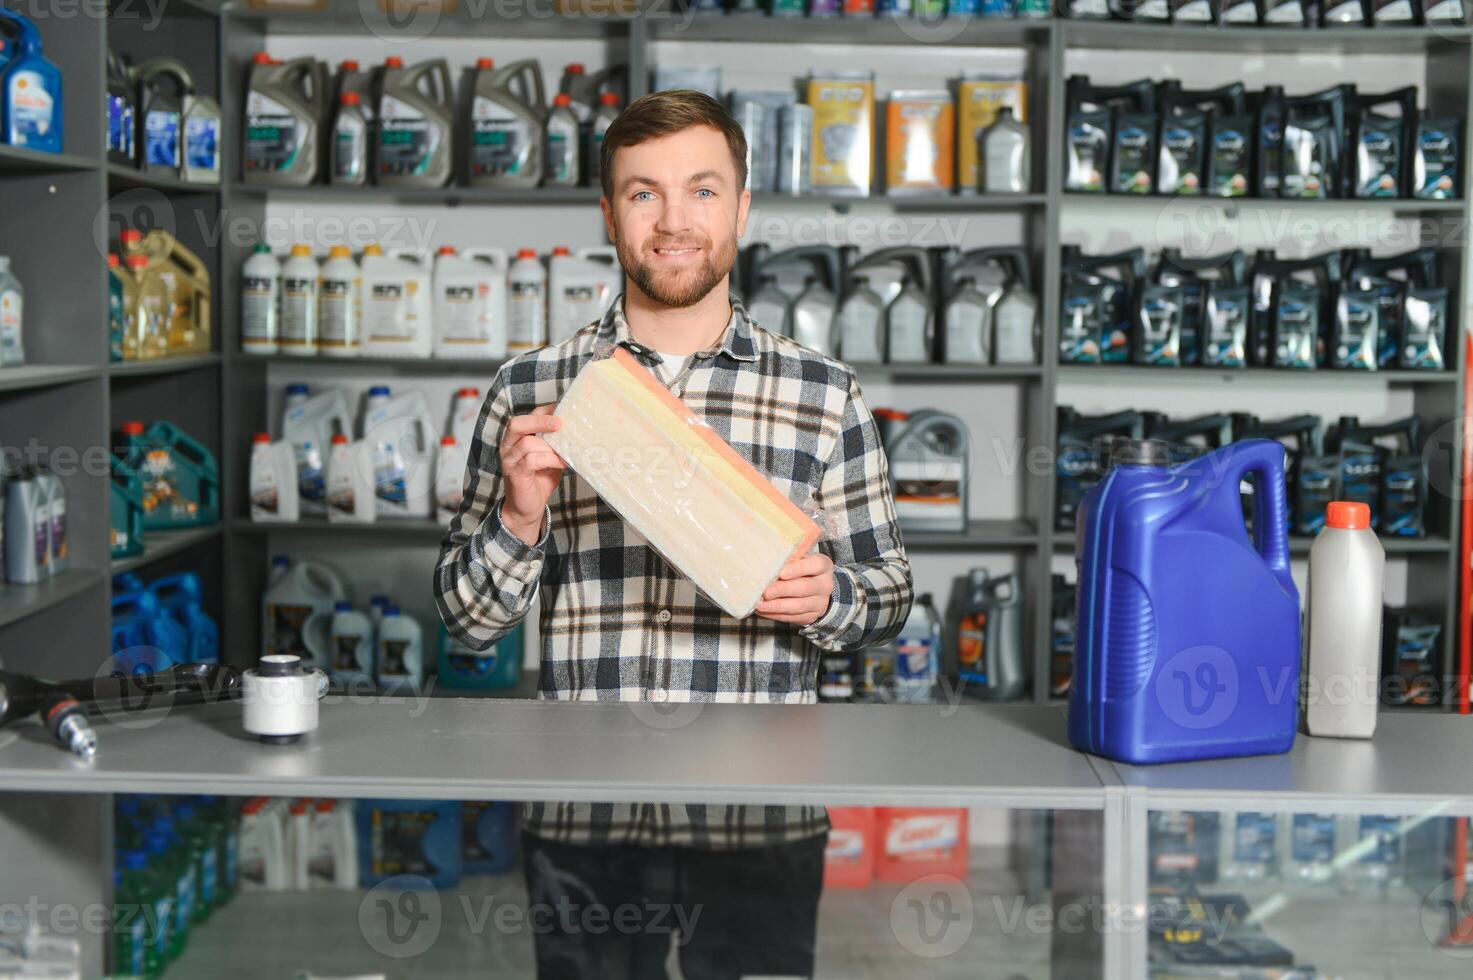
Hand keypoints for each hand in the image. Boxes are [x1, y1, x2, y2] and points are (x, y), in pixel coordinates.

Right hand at [500, 404, 565, 543]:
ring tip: (564, 454)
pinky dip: (549, 460)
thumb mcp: (551, 456)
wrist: (527, 508)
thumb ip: (557, 443)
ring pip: (527, 443)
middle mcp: (509, 445)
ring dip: (550, 447)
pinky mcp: (515, 473)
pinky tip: (560, 464)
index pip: (529, 415)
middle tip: (560, 424)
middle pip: (518, 423)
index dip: (547, 410)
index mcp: (518, 437)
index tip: (566, 409)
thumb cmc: (539, 480)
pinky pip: (531, 460)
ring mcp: (510, 459)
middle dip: (540, 421)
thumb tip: (578, 430)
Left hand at [755, 553, 833, 626]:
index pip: (815, 565)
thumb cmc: (801, 569)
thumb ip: (789, 557)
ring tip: (760, 605)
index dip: (798, 569)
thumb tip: (767, 558)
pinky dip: (776, 614)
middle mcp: (825, 585)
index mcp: (823, 566)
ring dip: (777, 606)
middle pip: (804, 588)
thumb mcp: (799, 558)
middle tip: (766, 592)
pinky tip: (763, 611)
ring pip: (798, 606)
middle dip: (783, 590)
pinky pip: (792, 618)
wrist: (815, 590)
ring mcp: (820, 603)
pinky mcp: (811, 617)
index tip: (781, 573)